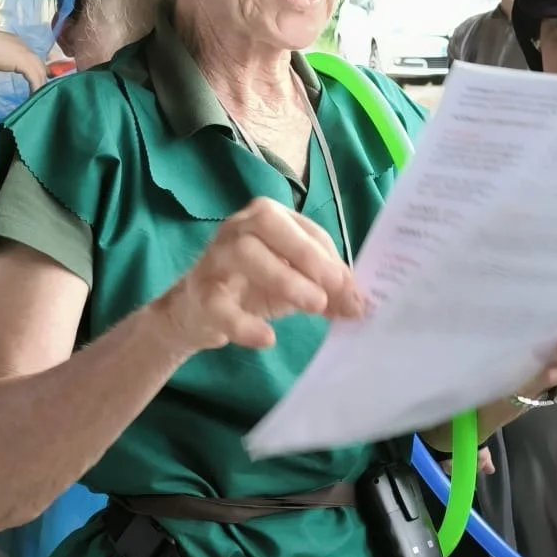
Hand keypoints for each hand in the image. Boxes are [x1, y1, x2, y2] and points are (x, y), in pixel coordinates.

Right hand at [0, 25, 49, 94]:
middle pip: (37, 62)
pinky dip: (36, 89)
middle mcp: (19, 44)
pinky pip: (36, 78)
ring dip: (40, 85)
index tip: (34, 81)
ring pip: (39, 70)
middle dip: (41, 76)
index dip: (31, 69)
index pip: (27, 56)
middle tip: (42, 91)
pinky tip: (34, 98)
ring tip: (39, 98)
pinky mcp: (24, 61)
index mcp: (10, 41)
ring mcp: (23, 51)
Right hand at [156, 198, 364, 354]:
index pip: (304, 229)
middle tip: (334, 287)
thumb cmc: (253, 286)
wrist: (197, 311)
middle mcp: (238, 228)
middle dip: (306, 253)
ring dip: (283, 278)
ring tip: (313, 306)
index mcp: (268, 219)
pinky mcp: (200, 293)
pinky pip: (219, 304)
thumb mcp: (295, 284)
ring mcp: (215, 258)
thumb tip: (358, 306)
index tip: (352, 288)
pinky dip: (243, 323)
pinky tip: (266, 338)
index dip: (330, 258)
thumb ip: (327, 290)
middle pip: (268, 223)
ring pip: (244, 253)